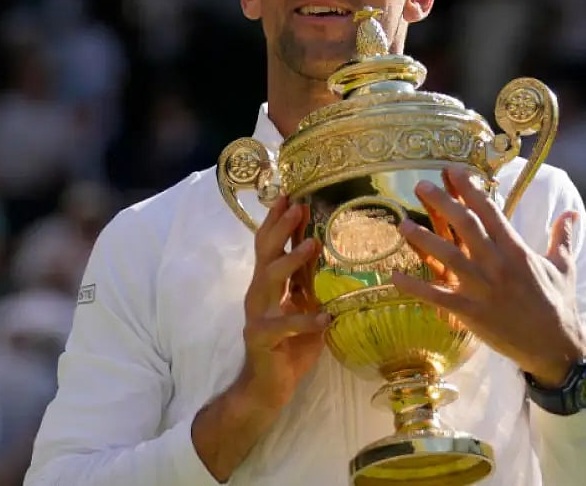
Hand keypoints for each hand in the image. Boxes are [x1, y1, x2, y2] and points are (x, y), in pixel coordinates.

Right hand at [236, 195, 328, 411]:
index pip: (270, 245)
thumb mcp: (305, 307)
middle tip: (297, 206)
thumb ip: (310, 283)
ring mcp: (257, 315)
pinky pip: (284, 326)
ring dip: (290, 260)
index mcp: (269, 285)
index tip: (290, 195)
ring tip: (312, 245)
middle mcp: (259, 294)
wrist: (267, 388)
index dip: (278, 221)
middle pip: (265, 253)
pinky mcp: (262, 338)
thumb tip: (328, 253)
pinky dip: (305, 320)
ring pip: (268, 280)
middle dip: (281, 227)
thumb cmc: (290, 347)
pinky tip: (325, 317)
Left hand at [392, 165, 585, 386]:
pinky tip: (396, 277)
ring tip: (403, 224)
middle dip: (443, 202)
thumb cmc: (560, 306)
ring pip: (448, 257)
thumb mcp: (564, 268)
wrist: (556, 348)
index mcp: (518, 251)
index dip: (470, 189)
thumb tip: (571, 213)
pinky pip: (438, 296)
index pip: (491, 212)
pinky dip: (416, 287)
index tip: (453, 170)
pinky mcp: (471, 313)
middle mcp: (498, 265)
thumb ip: (562, 238)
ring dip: (424, 239)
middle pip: (466, 226)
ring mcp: (483, 289)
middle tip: (421, 184)